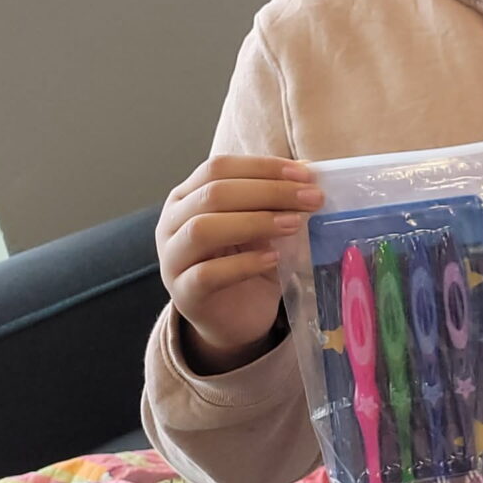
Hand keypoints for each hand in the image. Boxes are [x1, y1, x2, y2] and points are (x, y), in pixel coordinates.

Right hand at [158, 156, 317, 372]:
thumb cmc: (247, 260)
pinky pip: (207, 274)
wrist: (234, 315)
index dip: (262, 167)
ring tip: (294, 224)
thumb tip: (308, 171)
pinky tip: (273, 259)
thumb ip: (274, 199)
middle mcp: (171, 223)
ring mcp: (172, 259)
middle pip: (213, 194)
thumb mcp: (262, 223)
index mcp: (187, 197)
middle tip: (311, 198)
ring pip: (202, 230)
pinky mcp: (184, 294)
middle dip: (269, 192)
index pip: (218, 168)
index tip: (306, 174)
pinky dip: (244, 264)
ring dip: (254, 222)